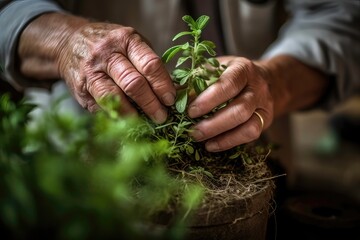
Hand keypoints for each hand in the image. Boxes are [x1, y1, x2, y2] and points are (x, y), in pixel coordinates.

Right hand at [57, 22, 175, 122]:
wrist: (70, 42)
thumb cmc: (111, 46)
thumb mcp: (132, 44)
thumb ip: (150, 65)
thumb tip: (173, 92)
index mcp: (125, 40)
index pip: (150, 65)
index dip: (162, 85)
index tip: (171, 100)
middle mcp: (106, 54)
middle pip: (133, 83)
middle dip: (150, 103)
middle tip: (161, 116)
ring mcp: (91, 71)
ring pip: (113, 97)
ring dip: (132, 114)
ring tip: (145, 122)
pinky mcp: (80, 88)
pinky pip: (101, 106)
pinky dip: (116, 116)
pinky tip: (127, 121)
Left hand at [187, 56, 273, 151]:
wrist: (263, 78)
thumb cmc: (230, 74)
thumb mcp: (214, 70)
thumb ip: (195, 81)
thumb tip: (172, 97)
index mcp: (242, 69)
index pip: (229, 84)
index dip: (209, 99)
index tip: (191, 111)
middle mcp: (257, 87)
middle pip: (240, 109)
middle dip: (214, 123)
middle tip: (192, 131)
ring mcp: (264, 105)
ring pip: (248, 125)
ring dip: (222, 136)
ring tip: (200, 139)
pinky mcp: (265, 120)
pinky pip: (251, 135)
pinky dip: (230, 142)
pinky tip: (211, 145)